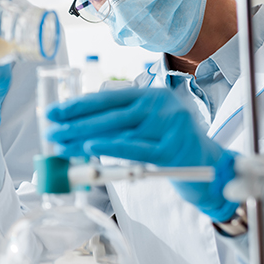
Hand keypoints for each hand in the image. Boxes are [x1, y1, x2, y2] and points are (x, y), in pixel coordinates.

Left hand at [46, 88, 238, 221]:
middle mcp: (160, 106)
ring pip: (118, 131)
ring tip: (61, 144)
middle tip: (50, 131)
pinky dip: (111, 147)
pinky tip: (91, 147)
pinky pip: (136, 148)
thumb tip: (78, 127)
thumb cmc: (172, 146)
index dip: (78, 106)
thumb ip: (122, 122)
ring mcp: (169, 125)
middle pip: (108, 114)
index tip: (54, 113)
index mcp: (151, 95)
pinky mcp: (173, 149)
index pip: (107, 98)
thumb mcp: (149, 125)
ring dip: (85, 138)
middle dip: (75, 123)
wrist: (212, 168)